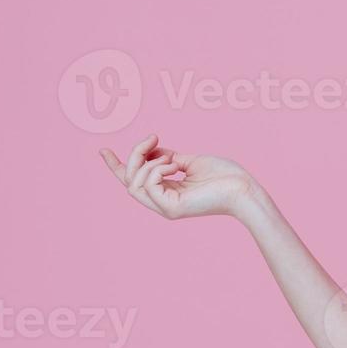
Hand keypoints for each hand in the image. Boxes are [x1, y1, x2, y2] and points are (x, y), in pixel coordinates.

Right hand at [100, 133, 257, 220]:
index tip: (103, 150)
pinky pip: (148, 184)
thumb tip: (151, 150)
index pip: (135, 181)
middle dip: (134, 155)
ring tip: (172, 157)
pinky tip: (174, 165)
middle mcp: (162, 202)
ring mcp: (165, 208)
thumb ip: (166, 157)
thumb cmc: (223, 175)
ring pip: (134, 182)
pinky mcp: (171, 209)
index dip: (116, 166)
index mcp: (167, 192)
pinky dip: (156, 168)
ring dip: (148, 162)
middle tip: (153, 138)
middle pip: (129, 180)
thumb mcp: (189, 160)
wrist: (243, 188)